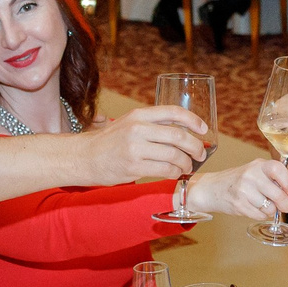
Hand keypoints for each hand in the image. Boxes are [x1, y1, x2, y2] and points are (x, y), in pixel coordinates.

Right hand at [76, 104, 208, 183]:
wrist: (84, 157)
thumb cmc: (108, 142)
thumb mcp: (128, 123)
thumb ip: (151, 124)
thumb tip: (182, 131)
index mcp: (139, 115)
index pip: (173, 112)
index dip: (193, 120)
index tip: (203, 130)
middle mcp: (138, 129)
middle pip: (178, 136)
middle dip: (195, 147)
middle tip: (200, 154)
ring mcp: (135, 149)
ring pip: (174, 155)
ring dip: (185, 163)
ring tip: (186, 167)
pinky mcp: (133, 167)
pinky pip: (164, 170)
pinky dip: (174, 173)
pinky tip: (174, 173)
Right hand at [189, 158, 287, 221]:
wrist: (213, 188)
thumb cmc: (239, 179)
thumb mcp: (256, 171)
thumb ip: (275, 175)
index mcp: (258, 165)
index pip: (278, 169)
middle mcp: (251, 176)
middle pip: (278, 194)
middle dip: (285, 204)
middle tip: (285, 206)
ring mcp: (244, 191)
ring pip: (270, 208)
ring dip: (270, 210)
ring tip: (262, 204)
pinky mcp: (239, 205)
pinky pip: (260, 216)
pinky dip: (261, 215)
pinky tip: (254, 208)